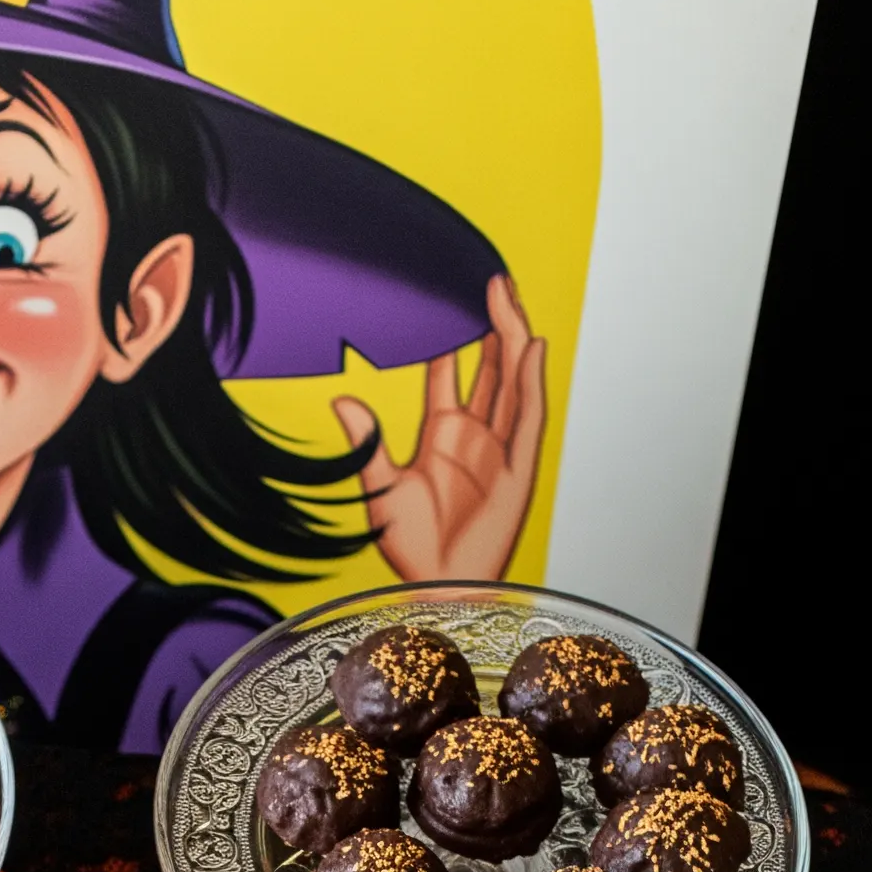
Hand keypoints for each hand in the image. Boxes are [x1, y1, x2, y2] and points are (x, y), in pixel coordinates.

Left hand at [334, 274, 546, 584]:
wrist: (440, 588)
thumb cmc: (412, 548)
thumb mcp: (380, 488)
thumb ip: (365, 443)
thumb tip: (340, 399)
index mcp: (442, 436)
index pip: (449, 374)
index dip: (454, 339)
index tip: (455, 300)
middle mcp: (474, 437)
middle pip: (490, 368)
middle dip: (493, 325)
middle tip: (491, 283)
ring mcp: (499, 451)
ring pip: (512, 383)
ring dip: (513, 341)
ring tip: (507, 299)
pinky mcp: (518, 471)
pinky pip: (529, 420)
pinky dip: (531, 384)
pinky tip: (529, 349)